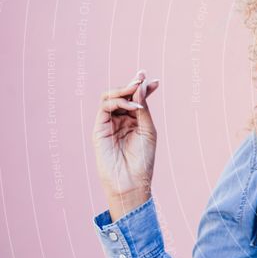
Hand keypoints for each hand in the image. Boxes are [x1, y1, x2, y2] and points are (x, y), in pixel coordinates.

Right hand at [92, 69, 159, 199]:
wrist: (131, 180)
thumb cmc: (142, 158)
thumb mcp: (148, 130)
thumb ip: (143, 109)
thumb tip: (140, 87)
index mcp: (134, 120)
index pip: (136, 99)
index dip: (143, 88)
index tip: (155, 81)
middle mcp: (120, 120)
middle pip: (123, 95)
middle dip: (132, 84)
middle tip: (142, 78)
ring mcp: (108, 123)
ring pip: (110, 97)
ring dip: (124, 90)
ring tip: (136, 88)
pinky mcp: (99, 129)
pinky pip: (105, 107)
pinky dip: (119, 102)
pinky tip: (133, 107)